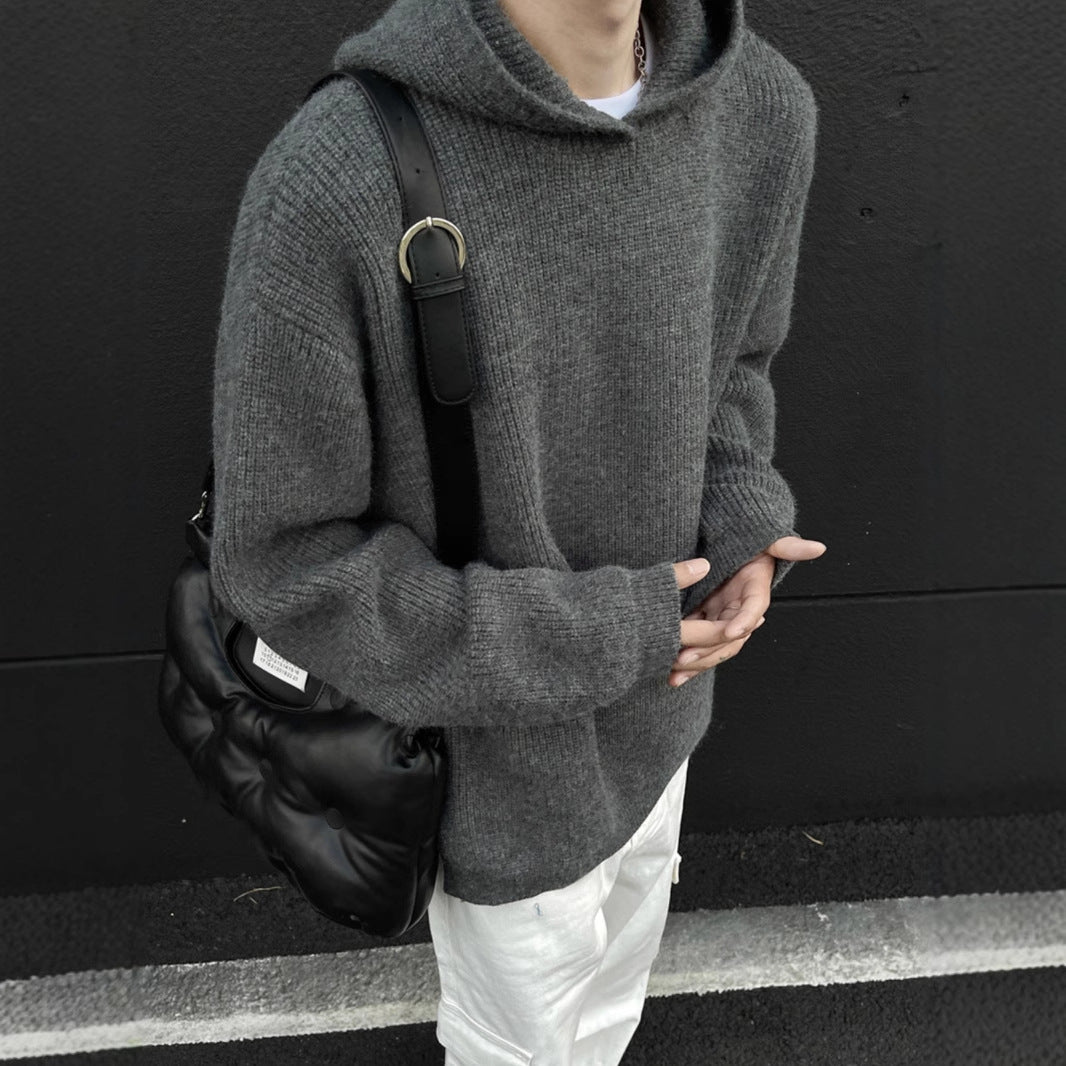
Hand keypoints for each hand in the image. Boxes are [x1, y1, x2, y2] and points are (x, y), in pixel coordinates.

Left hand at [668, 535, 826, 686]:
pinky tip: (666, 666)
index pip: (753, 609)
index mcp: (755, 592)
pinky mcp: (704, 614)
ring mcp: (720, 614)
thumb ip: (787, 545)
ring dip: (693, 661)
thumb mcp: (767, 539)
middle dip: (708, 650)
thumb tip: (817, 547)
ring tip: (673, 674)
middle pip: (728, 637)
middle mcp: (738, 609)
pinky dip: (683, 651)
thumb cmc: (750, 537)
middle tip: (686, 658)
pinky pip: (695, 637)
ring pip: (710, 644)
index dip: (744, 620)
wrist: (732, 537)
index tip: (732, 630)